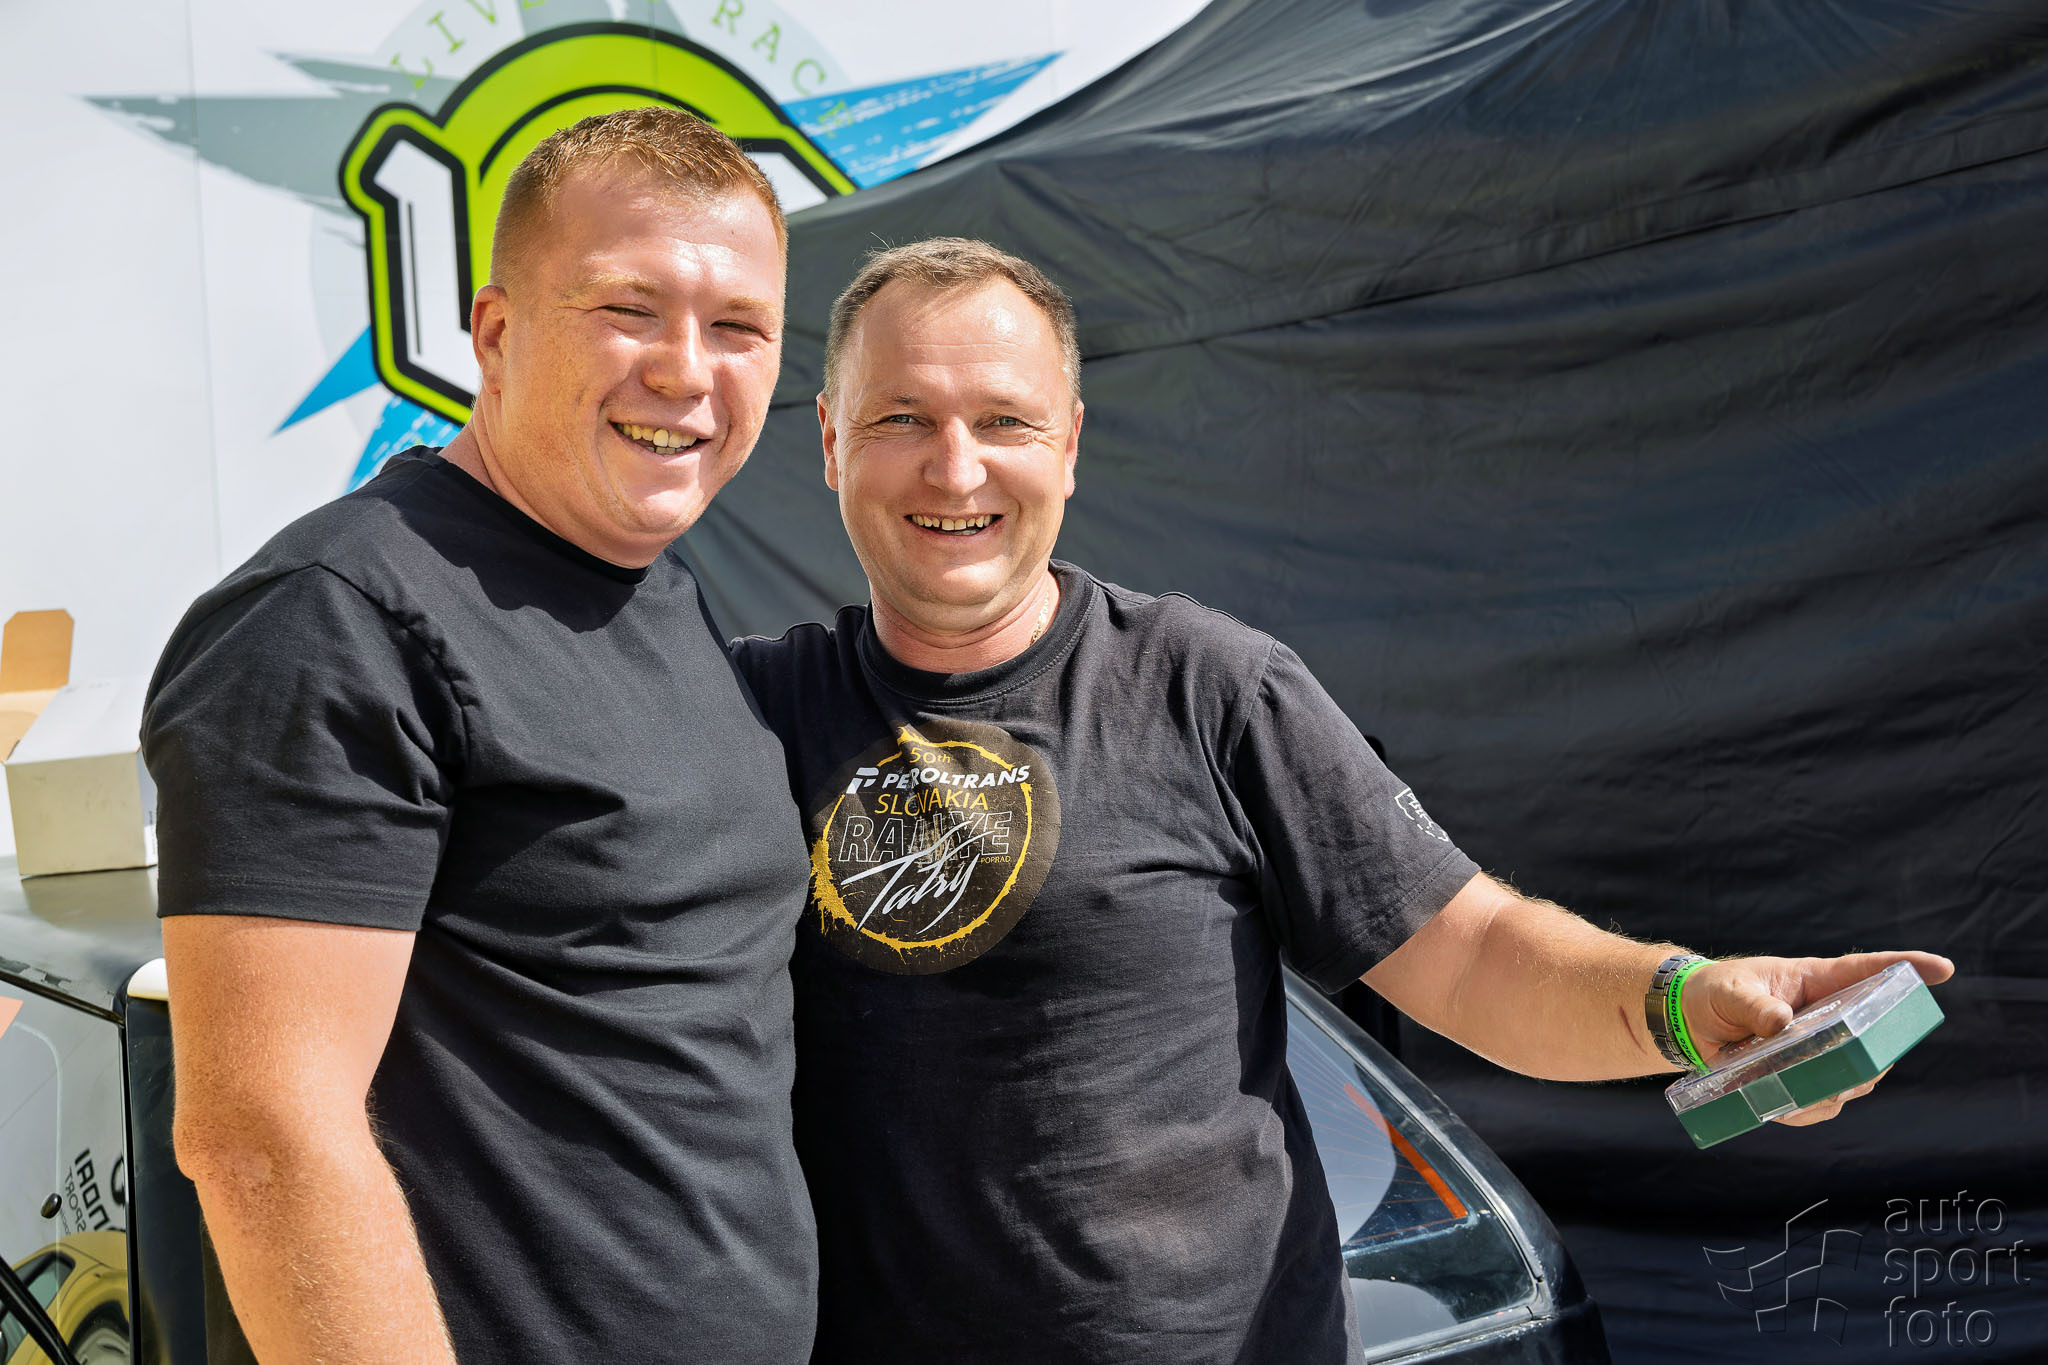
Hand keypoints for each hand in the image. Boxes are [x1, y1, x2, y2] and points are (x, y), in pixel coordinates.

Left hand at [1680, 950, 1953, 1124]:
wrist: (1688, 1020)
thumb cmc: (1715, 992)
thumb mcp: (1729, 992)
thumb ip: (1752, 1004)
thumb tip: (1780, 1022)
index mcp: (1817, 983)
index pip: (1868, 972)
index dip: (1907, 969)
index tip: (1943, 970)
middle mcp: (1828, 1019)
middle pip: (1873, 1039)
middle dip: (1872, 1056)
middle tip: (1854, 1064)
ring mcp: (1819, 1053)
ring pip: (1853, 1079)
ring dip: (1836, 1088)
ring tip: (1804, 1087)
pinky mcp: (1802, 1081)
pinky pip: (1819, 1104)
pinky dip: (1805, 1109)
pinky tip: (1782, 1106)